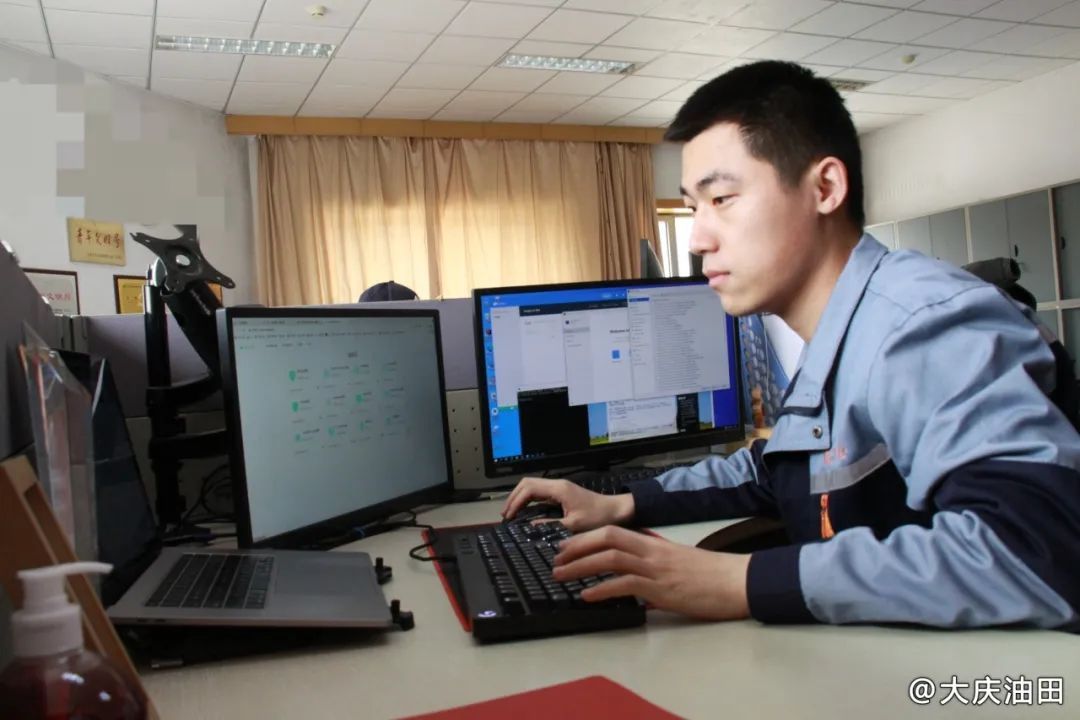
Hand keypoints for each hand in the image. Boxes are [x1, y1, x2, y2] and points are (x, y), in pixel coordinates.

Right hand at [501, 478, 633, 532]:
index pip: (528, 488)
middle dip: (514, 497)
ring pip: (532, 487)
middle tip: (506, 514)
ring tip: (512, 513)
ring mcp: (560, 488)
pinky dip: (529, 500)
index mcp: (559, 489)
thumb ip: (550, 525)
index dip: (515, 501)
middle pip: (527, 484)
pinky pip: (540, 492)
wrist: (618, 511)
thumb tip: (530, 527)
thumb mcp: (573, 526)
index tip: (509, 516)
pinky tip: (526, 512)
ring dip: (520, 498)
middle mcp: (558, 485)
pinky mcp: (563, 494)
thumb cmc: (599, 517)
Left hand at [552, 525, 750, 620]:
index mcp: (653, 543)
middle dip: (576, 547)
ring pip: (611, 558)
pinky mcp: (662, 589)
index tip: (565, 547)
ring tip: (561, 576)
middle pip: (606, 538)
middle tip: (555, 559)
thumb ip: (650, 562)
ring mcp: (656, 569)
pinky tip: (587, 595)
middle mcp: (651, 551)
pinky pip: (626, 584)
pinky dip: (603, 589)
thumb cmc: (708, 575)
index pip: (612, 531)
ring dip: (581, 566)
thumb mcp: (674, 561)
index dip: (585, 538)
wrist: (735, 581)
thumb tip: (628, 576)